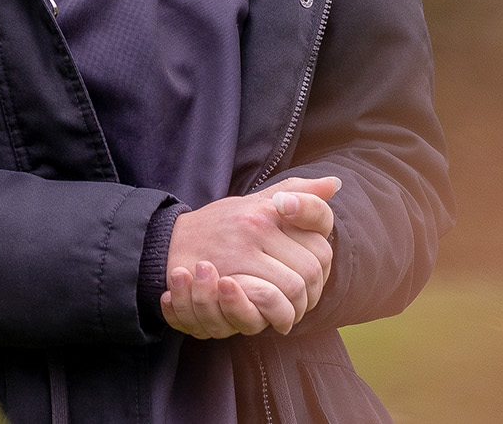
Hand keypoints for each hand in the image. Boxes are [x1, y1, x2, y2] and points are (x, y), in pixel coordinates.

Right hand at [160, 175, 340, 336]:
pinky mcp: (230, 279)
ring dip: (300, 306)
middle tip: (307, 297)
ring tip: (293, 311)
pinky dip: (281, 315)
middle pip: (313, 262)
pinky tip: (278, 320)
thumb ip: (296, 191)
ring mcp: (243, 252)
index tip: (315, 263)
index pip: (319, 221)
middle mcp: (257, 224)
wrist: (168, 244)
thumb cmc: (218, 225)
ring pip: (296, 286)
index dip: (325, 247)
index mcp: (267, 205)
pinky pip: (271, 301)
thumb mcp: (255, 201)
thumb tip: (335, 183)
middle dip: (316, 286)